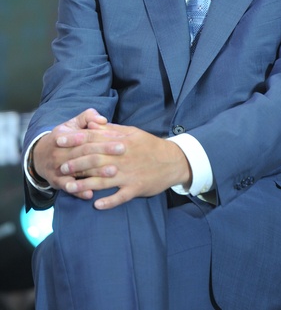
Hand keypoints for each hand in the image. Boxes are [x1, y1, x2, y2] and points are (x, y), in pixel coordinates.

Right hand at [32, 108, 118, 199]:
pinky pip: (68, 188)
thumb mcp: (71, 124)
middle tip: (122, 150)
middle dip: (104, 151)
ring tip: (113, 172)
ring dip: (96, 173)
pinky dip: (79, 192)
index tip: (119, 138)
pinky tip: (91, 194)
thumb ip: (87, 117)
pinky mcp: (57, 182)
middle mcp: (60, 153)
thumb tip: (102, 119)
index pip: (85, 137)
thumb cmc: (62, 138)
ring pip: (79, 171)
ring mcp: (58, 169)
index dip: (102, 137)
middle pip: (84, 152)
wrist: (39, 157)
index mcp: (64, 137)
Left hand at [57, 122, 191, 209]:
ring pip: (103, 180)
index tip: (59, 140)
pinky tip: (96, 205)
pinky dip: (109, 201)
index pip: (94, 138)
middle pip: (95, 159)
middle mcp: (123, 157)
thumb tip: (92, 123)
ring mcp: (129, 174)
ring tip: (70, 187)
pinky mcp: (136, 188)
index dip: (75, 139)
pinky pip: (121, 196)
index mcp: (121, 141)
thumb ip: (111, 129)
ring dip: (85, 184)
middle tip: (61, 167)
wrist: (173, 160)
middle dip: (76, 163)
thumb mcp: (132, 132)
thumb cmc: (149, 145)